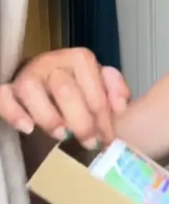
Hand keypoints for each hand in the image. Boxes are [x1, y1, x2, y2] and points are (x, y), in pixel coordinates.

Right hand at [0, 48, 129, 147]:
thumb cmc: (78, 90)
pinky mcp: (9, 90)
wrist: (46, 87)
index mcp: (79, 60)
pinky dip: (14, 113)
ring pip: (31, 90)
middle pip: (65, 89)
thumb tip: (122, 106)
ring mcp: (27, 75)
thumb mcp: (101, 88)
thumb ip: (115, 91)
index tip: (107, 138)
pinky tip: (27, 129)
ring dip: (48, 117)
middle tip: (89, 143)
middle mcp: (52, 62)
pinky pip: (3, 96)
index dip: (103, 114)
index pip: (94, 84)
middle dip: (81, 121)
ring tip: (62, 136)